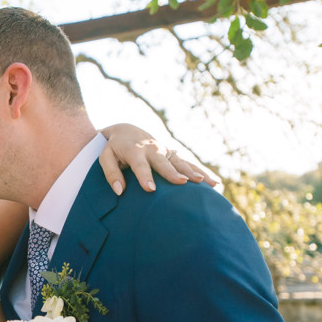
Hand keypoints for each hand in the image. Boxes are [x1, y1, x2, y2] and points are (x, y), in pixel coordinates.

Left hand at [99, 123, 217, 193]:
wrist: (126, 130)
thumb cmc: (114, 148)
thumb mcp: (105, 158)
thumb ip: (110, 173)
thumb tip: (119, 191)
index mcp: (135, 151)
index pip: (140, 166)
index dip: (145, 177)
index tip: (150, 189)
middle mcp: (153, 149)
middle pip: (164, 163)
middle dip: (174, 172)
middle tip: (183, 182)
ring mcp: (166, 151)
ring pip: (182, 163)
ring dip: (195, 172)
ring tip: (208, 184)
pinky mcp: (173, 154)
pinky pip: (189, 164)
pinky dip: (202, 172)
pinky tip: (215, 183)